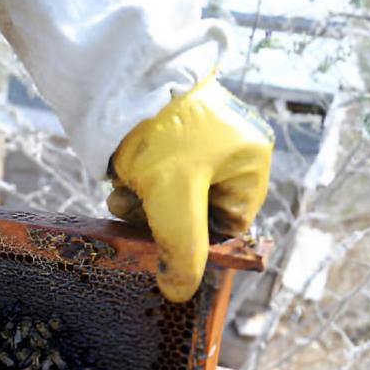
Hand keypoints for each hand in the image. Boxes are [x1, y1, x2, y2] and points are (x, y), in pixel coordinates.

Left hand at [107, 77, 273, 301]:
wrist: (120, 76)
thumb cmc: (161, 134)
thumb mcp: (175, 200)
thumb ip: (183, 251)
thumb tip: (181, 293)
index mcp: (250, 160)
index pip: (229, 223)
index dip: (196, 238)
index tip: (165, 238)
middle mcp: (229, 148)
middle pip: (194, 210)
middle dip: (160, 218)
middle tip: (134, 211)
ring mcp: (196, 138)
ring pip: (168, 194)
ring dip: (141, 203)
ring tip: (123, 191)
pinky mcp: (165, 132)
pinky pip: (152, 173)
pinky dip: (134, 181)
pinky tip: (119, 175)